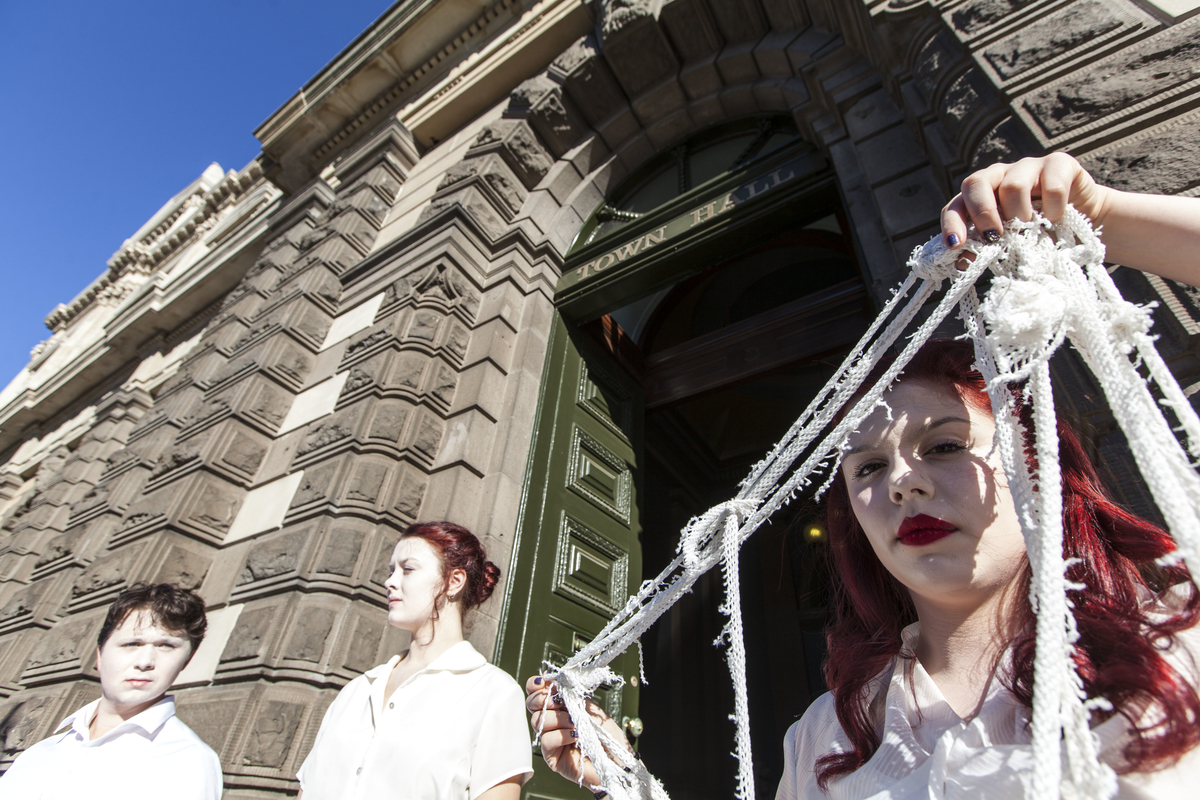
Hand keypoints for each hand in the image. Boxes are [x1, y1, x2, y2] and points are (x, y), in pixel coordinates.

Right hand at [525, 675, 630, 787]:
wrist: (617, 757)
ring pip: (537, 721)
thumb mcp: (589, 707)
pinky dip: (561, 735)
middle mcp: (551, 721)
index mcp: (558, 706)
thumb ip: (571, 696)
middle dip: (543, 699)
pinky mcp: (552, 757)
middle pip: (531, 705)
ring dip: (558, 718)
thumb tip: (555, 683)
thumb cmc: (605, 733)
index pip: (536, 692)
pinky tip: (575, 736)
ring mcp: (550, 739)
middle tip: (560, 702)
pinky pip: (546, 741)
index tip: (545, 682)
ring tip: (575, 722)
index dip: (535, 685)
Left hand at [940, 153, 1112, 249]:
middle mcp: (1000, 176)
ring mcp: (1028, 167)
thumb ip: (987, 251)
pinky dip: (1053, 209)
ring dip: (1021, 215)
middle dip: (982, 214)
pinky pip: (1051, 186)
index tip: (956, 245)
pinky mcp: (1059, 163)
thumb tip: (964, 263)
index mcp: (982, 197)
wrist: (1084, 223)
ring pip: (1012, 186)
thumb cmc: (1039, 236)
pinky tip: (1056, 219)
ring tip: (1031, 230)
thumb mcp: (1010, 246)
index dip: (952, 224)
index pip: (956, 205)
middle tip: (996, 237)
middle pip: (976, 183)